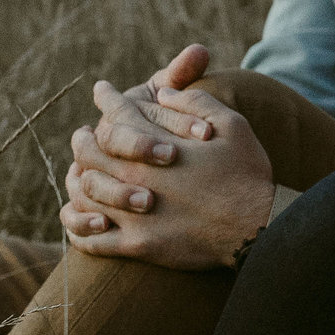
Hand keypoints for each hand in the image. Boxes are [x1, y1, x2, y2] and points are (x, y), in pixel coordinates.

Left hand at [61, 80, 272, 268]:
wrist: (256, 230)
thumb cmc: (247, 176)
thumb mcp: (233, 126)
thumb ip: (195, 103)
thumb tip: (164, 91)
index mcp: (155, 146)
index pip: (116, 114)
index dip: (107, 97)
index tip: (101, 89)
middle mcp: (135, 178)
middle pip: (88, 152)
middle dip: (82, 138)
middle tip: (83, 134)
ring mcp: (132, 214)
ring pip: (84, 192)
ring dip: (77, 179)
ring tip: (78, 174)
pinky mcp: (137, 246)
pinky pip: (91, 239)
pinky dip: (80, 226)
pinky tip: (86, 219)